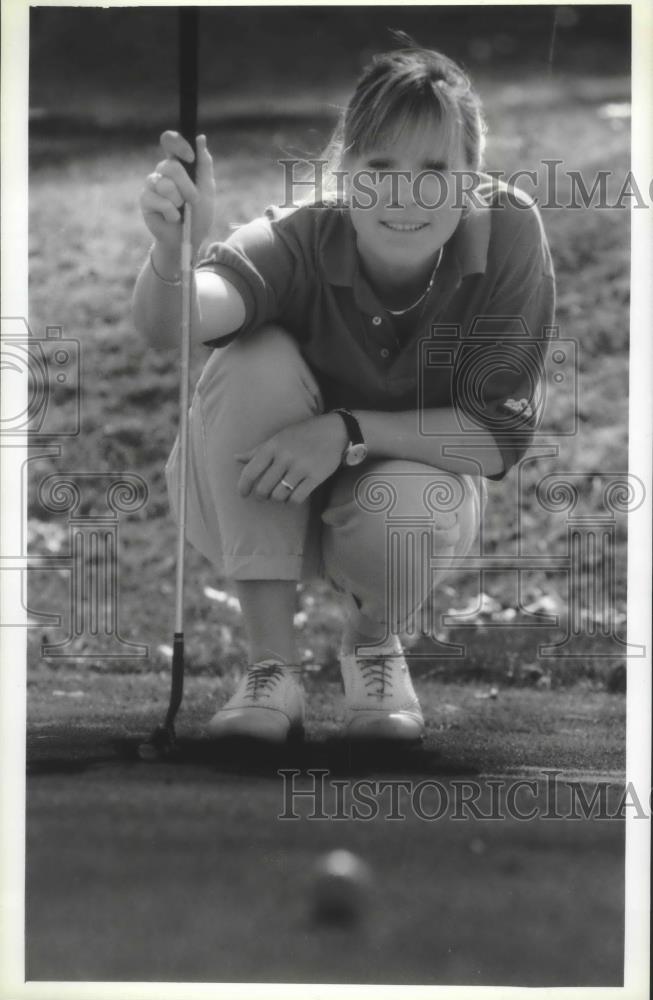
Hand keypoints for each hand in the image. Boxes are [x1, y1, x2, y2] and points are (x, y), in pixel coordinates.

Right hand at [139, 131, 215, 252]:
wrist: (189, 240)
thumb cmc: (199, 215)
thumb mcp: (207, 189)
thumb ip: (204, 165)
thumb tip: (200, 138)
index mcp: (178, 165)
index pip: (170, 142)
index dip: (178, 144)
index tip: (190, 157)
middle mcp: (162, 172)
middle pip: (170, 166)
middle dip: (186, 186)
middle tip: (193, 200)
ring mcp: (152, 186)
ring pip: (164, 183)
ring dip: (178, 200)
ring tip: (181, 211)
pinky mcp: (145, 201)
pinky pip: (157, 200)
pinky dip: (170, 212)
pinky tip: (172, 218)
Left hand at [235, 415, 347, 504]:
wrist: (333, 431)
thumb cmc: (302, 434)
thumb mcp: (278, 438)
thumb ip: (257, 451)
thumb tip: (236, 458)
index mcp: (272, 447)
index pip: (250, 472)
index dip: (243, 487)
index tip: (243, 494)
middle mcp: (284, 457)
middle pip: (263, 488)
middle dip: (262, 496)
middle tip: (265, 495)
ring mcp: (300, 468)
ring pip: (279, 496)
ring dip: (277, 499)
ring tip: (281, 493)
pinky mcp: (315, 477)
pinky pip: (296, 499)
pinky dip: (291, 501)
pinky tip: (293, 496)